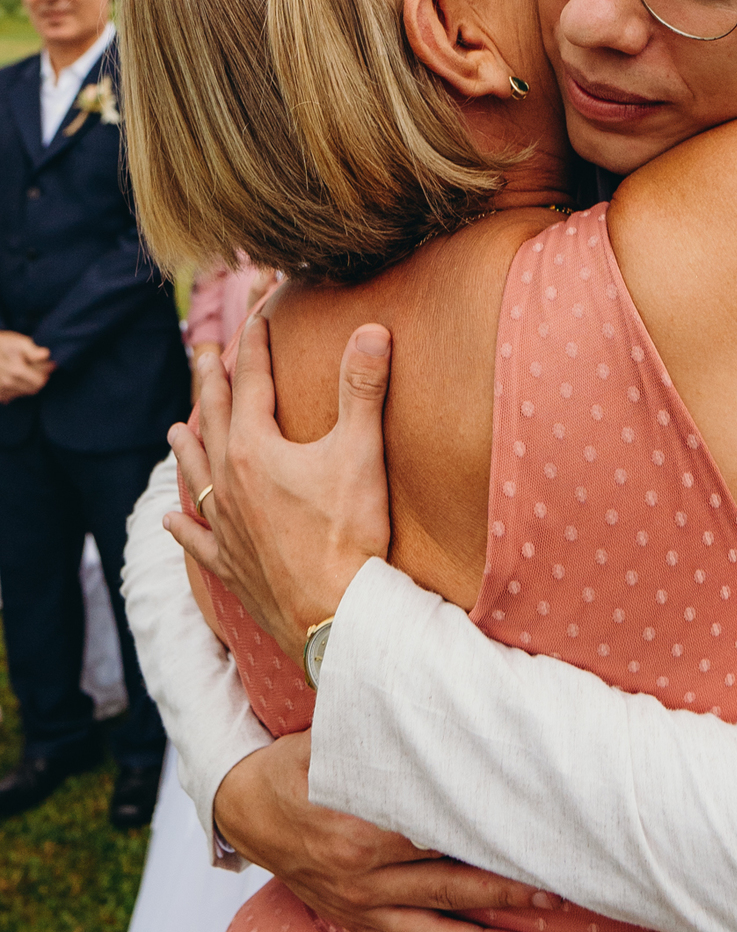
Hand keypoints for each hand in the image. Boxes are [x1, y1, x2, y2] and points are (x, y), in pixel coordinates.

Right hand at [0, 331, 53, 402]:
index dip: (45, 373)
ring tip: (23, 370)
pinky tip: (12, 377)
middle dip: (37, 379)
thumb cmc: (0, 344)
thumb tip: (46, 355)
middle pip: (33, 389)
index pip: (40, 382)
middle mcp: (8, 384)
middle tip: (37, 368)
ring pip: (22, 393)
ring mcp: (0, 391)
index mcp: (16, 371)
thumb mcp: (17, 341)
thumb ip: (33, 350)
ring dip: (26, 384)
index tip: (47, 365)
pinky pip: (11, 396)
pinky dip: (15, 388)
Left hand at [166, 314, 392, 662]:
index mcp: (255, 449)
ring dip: (187, 447)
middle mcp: (228, 482)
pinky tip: (170, 518)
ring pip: (194, 474)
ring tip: (175, 428)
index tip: (255, 314)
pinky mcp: (228, 563)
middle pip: (214, 419)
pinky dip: (182, 524)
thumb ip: (362, 388)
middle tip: (201, 352)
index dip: (254, 343)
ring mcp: (223, 525)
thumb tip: (371, 331)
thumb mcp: (361, 453)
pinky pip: (196, 538)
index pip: (252, 381)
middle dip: (210, 382)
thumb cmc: (350, 534)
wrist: (334, 617)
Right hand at [215, 733, 558, 931]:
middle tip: (553, 898)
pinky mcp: (356, 923)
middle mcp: (363, 875)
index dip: (485, 838)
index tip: (531, 841)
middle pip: (445, 886)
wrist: (247, 807)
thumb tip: (436, 707)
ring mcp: (360, 906)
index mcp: (361, 827)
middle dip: (502, 895)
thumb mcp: (332, 740)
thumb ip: (381, 735)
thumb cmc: (301, 766)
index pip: (438, 834)